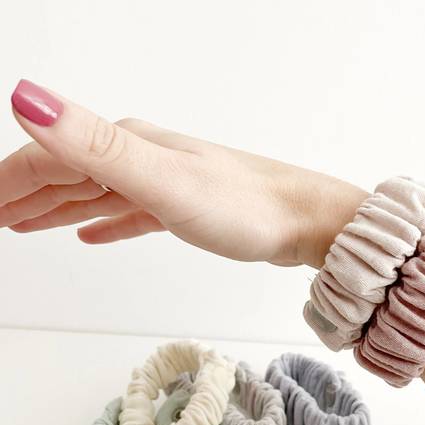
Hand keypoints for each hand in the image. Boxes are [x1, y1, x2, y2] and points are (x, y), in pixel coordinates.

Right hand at [2, 79, 366, 267]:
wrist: (303, 221)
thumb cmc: (245, 206)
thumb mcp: (164, 180)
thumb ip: (96, 146)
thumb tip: (26, 99)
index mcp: (128, 148)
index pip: (48, 159)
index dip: (8, 182)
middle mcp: (142, 158)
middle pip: (67, 174)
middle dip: (24, 195)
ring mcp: (163, 182)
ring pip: (95, 195)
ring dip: (56, 208)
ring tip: (24, 224)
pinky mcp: (182, 208)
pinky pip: (129, 213)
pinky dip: (104, 222)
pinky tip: (91, 233)